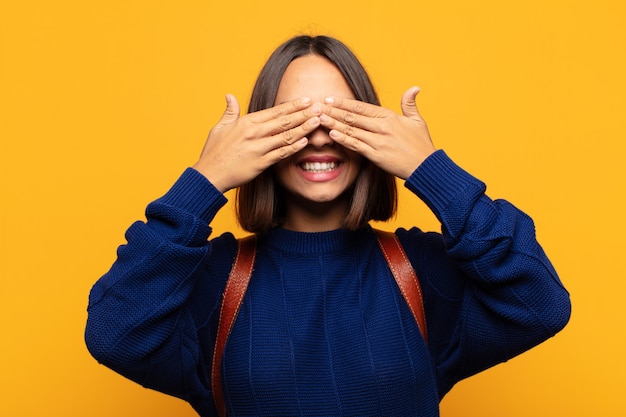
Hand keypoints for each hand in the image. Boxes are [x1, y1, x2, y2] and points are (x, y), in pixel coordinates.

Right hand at [193, 95, 321, 191]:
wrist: (209, 174)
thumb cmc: (214, 151)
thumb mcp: (219, 127)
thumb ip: (230, 111)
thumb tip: (229, 95)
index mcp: (247, 122)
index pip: (275, 111)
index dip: (292, 105)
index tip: (306, 100)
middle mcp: (254, 133)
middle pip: (284, 121)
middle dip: (304, 113)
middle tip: (320, 107)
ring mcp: (258, 148)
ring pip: (286, 136)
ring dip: (303, 128)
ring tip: (318, 121)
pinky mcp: (260, 163)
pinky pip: (281, 154)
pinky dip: (294, 147)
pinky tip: (306, 141)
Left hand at [320, 87, 435, 178]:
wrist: (426, 166)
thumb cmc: (421, 144)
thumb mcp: (418, 120)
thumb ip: (410, 104)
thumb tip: (414, 87)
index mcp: (389, 116)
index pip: (361, 107)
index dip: (344, 102)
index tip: (330, 98)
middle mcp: (382, 127)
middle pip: (353, 116)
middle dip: (333, 111)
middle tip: (317, 106)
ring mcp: (378, 141)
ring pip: (352, 130)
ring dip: (334, 123)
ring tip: (320, 118)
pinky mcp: (376, 155)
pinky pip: (357, 145)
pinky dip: (344, 139)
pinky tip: (333, 134)